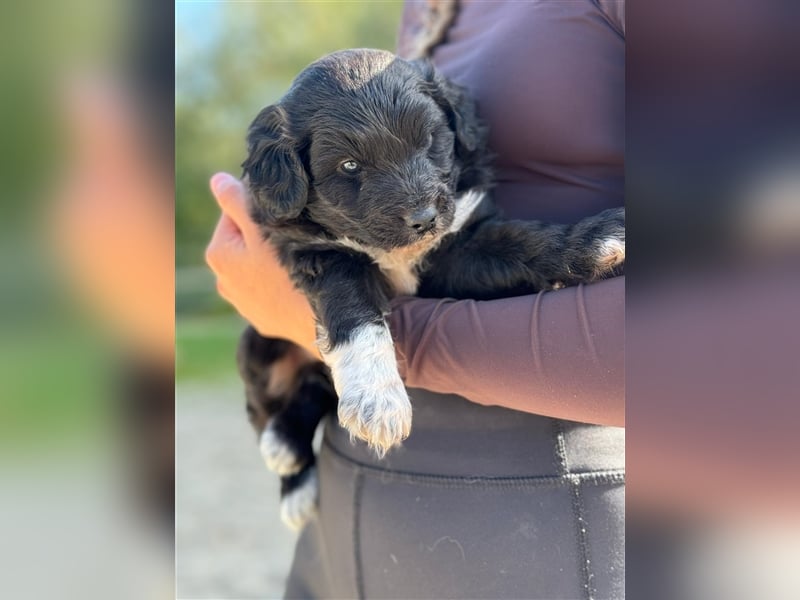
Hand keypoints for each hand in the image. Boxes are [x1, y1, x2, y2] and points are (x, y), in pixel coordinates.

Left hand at [205, 173, 320, 358]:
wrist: (324, 319)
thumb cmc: (295, 267)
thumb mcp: (263, 226)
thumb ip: (236, 200)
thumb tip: (217, 180)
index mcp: (219, 254)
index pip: (233, 213)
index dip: (260, 208)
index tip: (285, 215)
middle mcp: (224, 282)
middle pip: (245, 242)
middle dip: (266, 236)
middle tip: (296, 238)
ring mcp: (245, 305)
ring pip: (259, 268)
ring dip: (274, 260)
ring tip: (301, 261)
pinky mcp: (266, 320)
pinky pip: (273, 291)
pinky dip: (283, 284)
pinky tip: (301, 284)